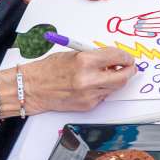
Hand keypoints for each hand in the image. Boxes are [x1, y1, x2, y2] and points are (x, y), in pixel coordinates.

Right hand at [18, 48, 135, 113]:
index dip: (126, 57)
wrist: (31, 88)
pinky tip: (93, 84)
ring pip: (115, 88)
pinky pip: (103, 96)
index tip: (127, 57)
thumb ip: (96, 56)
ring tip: (107, 74)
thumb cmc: (49, 69)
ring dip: (115, 80)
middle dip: (129, 70)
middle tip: (128, 67)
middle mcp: (88, 79)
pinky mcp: (86, 105)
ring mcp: (88, 94)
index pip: (117, 57)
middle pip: (123, 77)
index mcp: (85, 61)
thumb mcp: (74, 54)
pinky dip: (103, 89)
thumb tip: (115, 59)